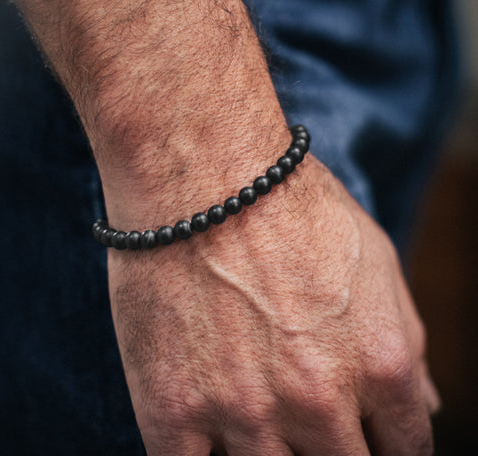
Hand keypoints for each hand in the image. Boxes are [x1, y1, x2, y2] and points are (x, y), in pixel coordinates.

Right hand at [108, 156, 437, 454]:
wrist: (199, 170)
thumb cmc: (289, 201)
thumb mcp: (374, 256)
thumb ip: (407, 337)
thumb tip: (423, 405)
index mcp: (380, 364)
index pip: (405, 453)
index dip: (385, 449)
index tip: (362, 436)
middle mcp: (320, 400)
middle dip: (332, 450)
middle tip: (305, 414)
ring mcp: (244, 413)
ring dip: (268, 453)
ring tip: (256, 410)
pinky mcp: (173, 411)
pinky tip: (209, 434)